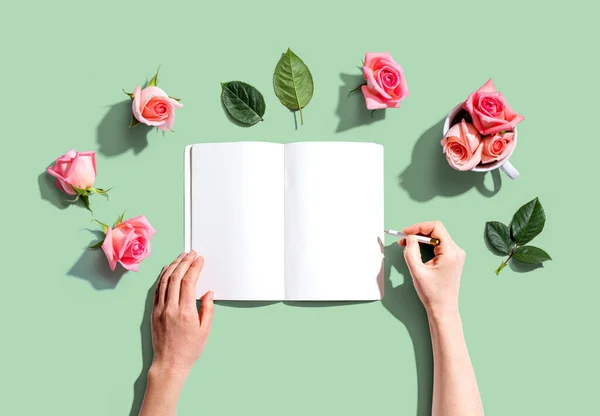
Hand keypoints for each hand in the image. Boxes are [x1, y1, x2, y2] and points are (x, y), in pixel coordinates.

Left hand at [151, 251, 213, 376]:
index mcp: (185, 312)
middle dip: (184, 262)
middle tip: (191, 253)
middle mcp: (170, 308)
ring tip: (180, 257)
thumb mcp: (205, 330)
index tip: (199, 259)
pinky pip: (157, 290)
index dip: (194, 267)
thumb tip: (208, 292)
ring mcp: (159, 310)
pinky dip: (162, 277)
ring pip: (164, 281)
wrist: (169, 363)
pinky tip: (167, 270)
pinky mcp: (153, 312)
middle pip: (176, 277)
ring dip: (173, 266)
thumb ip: (207, 309)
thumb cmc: (188, 350)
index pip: (189, 282)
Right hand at [400, 221, 464, 317]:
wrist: (443, 308)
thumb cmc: (433, 294)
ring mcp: (456, 255)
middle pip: (436, 230)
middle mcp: (456, 251)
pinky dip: (426, 244)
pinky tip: (417, 249)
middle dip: (418, 232)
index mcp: (450, 253)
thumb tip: (409, 238)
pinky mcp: (452, 258)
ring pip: (437, 236)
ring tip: (408, 244)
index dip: (419, 226)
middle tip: (403, 238)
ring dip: (421, 238)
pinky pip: (439, 244)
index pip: (436, 227)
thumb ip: (411, 252)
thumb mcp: (417, 272)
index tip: (406, 232)